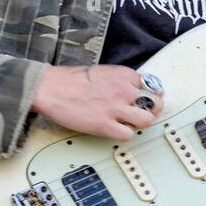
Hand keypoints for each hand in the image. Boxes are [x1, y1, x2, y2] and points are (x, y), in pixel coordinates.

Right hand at [31, 65, 162, 140]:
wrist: (49, 87)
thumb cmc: (72, 80)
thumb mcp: (104, 71)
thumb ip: (121, 80)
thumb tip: (134, 91)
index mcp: (124, 75)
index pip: (152, 86)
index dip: (147, 95)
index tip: (142, 100)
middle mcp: (124, 90)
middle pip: (156, 104)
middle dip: (151, 110)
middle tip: (141, 113)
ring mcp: (115, 108)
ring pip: (147, 120)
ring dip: (139, 123)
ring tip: (128, 122)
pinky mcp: (104, 124)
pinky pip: (128, 134)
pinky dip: (124, 134)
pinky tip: (115, 129)